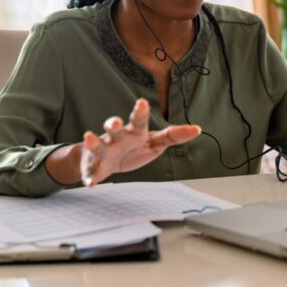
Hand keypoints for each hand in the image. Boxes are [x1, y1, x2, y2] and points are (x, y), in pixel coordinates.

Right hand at [80, 98, 200, 186]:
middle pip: (114, 128)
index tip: (142, 103)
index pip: (138, 121)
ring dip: (93, 142)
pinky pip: (91, 173)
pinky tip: (91, 183)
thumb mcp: (153, 142)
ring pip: (98, 145)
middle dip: (112, 123)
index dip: (140, 112)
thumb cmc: (132, 148)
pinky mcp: (93, 167)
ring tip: (89, 137)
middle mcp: (116, 138)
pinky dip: (90, 178)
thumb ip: (173, 135)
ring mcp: (103, 151)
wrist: (103, 161)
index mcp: (133, 132)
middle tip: (114, 122)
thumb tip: (197, 128)